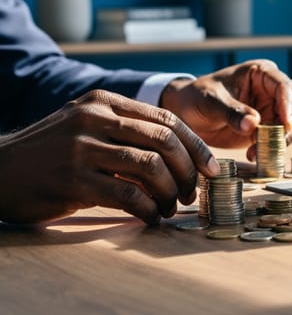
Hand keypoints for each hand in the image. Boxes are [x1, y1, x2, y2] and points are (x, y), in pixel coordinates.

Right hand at [0, 90, 218, 223]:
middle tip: (192, 194)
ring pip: (150, 167)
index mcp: (104, 102)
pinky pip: (128, 195)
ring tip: (171, 208)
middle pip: (164, 141)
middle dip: (187, 171)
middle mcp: (94, 119)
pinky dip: (148, 210)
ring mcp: (82, 148)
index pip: (166, 118)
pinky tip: (150, 218)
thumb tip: (182, 155)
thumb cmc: (51, 154)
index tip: (211, 169)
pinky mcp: (72, 180)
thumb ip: (127, 130)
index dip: (195, 146)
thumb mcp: (86, 127)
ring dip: (170, 193)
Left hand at [159, 59, 291, 159]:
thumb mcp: (211, 102)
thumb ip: (232, 112)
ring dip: (282, 139)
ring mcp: (271, 108)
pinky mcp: (268, 127)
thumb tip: (254, 124)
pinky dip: (273, 148)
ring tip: (257, 151)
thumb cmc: (196, 98)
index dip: (289, 105)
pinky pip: (281, 137)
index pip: (285, 86)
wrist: (186, 115)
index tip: (286, 125)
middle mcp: (271, 89)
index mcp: (260, 73)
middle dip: (289, 124)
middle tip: (274, 141)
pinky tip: (254, 154)